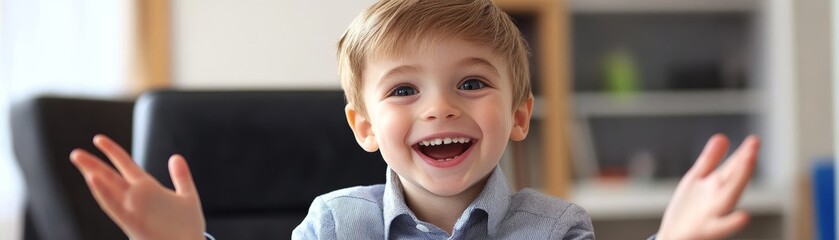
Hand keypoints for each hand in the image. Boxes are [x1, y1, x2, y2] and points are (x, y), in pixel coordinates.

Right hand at [70, 134, 205, 239]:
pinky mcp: (134, 223)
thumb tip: (176, 156)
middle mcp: (137, 197)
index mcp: (148, 188)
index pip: (125, 165)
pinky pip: (115, 207)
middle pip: (111, 177)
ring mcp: (134, 209)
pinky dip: (104, 194)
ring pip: (108, 190)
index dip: (112, 151)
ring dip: (94, 177)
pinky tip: (93, 180)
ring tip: (81, 163)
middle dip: (93, 165)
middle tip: (75, 153)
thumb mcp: (187, 196)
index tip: (98, 139)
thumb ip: (180, 176)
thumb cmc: (187, 226)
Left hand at [656, 134, 759, 239]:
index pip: (733, 165)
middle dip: (744, 161)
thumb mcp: (697, 179)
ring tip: (749, 161)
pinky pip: (721, 226)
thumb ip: (710, 160)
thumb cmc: (688, 209)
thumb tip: (722, 136)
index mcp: (717, 184)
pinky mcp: (706, 228)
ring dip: (740, 179)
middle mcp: (719, 196)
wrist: (674, 236)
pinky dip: (733, 222)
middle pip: (733, 177)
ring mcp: (714, 212)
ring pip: (729, 195)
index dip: (743, 152)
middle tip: (755, 143)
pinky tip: (745, 216)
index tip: (755, 139)